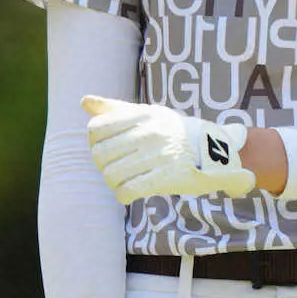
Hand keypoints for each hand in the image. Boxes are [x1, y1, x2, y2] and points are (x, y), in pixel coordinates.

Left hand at [82, 96, 255, 203]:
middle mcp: (149, 132)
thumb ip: (114, 108)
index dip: (95, 142)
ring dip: (113, 182)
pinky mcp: (166, 178)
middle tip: (114, 168)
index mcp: (142, 114)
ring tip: (123, 181)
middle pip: (100, 154)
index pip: (96, 128)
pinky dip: (123, 195)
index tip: (107, 148)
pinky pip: (127, 190)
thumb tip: (84, 102)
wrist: (212, 150)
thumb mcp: (147, 113)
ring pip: (111, 174)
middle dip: (103, 165)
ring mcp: (158, 155)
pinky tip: (129, 194)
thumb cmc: (172, 131)